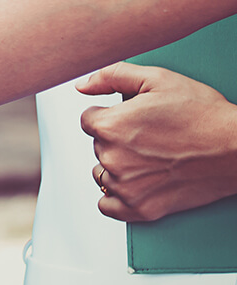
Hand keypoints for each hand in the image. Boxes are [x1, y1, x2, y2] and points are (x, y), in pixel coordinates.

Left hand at [78, 62, 236, 221]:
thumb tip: (82, 84)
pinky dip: (118, 196)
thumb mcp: (158, 79)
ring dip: (117, 167)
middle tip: (150, 136)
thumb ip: (112, 75)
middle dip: (116, 140)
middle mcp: (112, 158)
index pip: (88, 120)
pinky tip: (136, 182)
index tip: (132, 119)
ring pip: (102, 174)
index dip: (111, 116)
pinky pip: (108, 205)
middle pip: (98, 146)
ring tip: (149, 158)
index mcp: (110, 126)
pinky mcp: (140, 209)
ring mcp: (125, 186)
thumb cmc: (203, 114)